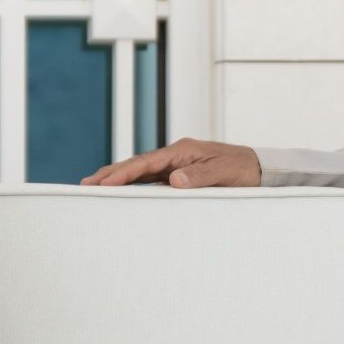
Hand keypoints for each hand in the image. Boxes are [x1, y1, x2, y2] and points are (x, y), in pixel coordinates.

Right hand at [81, 138, 260, 187]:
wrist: (258, 168)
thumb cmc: (242, 169)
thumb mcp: (223, 173)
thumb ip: (199, 177)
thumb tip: (173, 180)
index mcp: (181, 151)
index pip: (144, 163)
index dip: (122, 173)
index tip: (102, 183)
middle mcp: (174, 156)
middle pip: (136, 165)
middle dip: (110, 174)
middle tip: (85, 184)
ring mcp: (175, 164)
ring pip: (140, 172)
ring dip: (118, 179)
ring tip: (95, 188)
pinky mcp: (179, 174)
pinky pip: (151, 179)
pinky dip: (134, 184)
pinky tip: (123, 192)